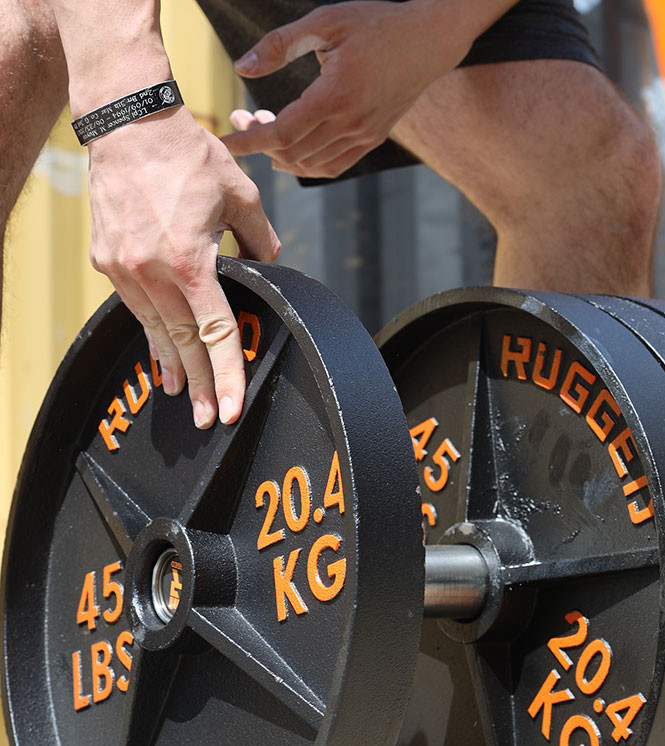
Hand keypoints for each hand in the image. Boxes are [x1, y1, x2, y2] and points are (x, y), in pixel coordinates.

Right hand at [88, 107, 280, 427]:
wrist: (128, 122)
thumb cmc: (188, 154)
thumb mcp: (241, 196)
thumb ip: (261, 240)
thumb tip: (271, 265)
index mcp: (191, 260)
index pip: (216, 333)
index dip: (227, 375)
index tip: (232, 407)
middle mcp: (153, 270)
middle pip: (183, 344)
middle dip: (201, 386)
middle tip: (210, 419)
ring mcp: (124, 267)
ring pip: (154, 330)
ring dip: (171, 365)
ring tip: (184, 394)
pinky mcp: (107, 259)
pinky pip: (134, 307)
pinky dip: (150, 332)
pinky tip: (160, 352)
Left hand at [221, 1, 469, 177]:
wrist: (429, 42)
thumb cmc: (376, 23)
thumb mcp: (326, 21)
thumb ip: (281, 44)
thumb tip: (243, 68)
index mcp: (336, 94)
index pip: (282, 132)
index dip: (248, 141)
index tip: (224, 142)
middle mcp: (352, 123)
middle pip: (292, 152)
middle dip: (259, 142)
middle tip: (242, 117)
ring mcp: (364, 135)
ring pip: (312, 164)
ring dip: (282, 154)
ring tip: (265, 126)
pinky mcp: (372, 139)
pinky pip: (333, 165)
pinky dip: (307, 164)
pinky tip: (292, 148)